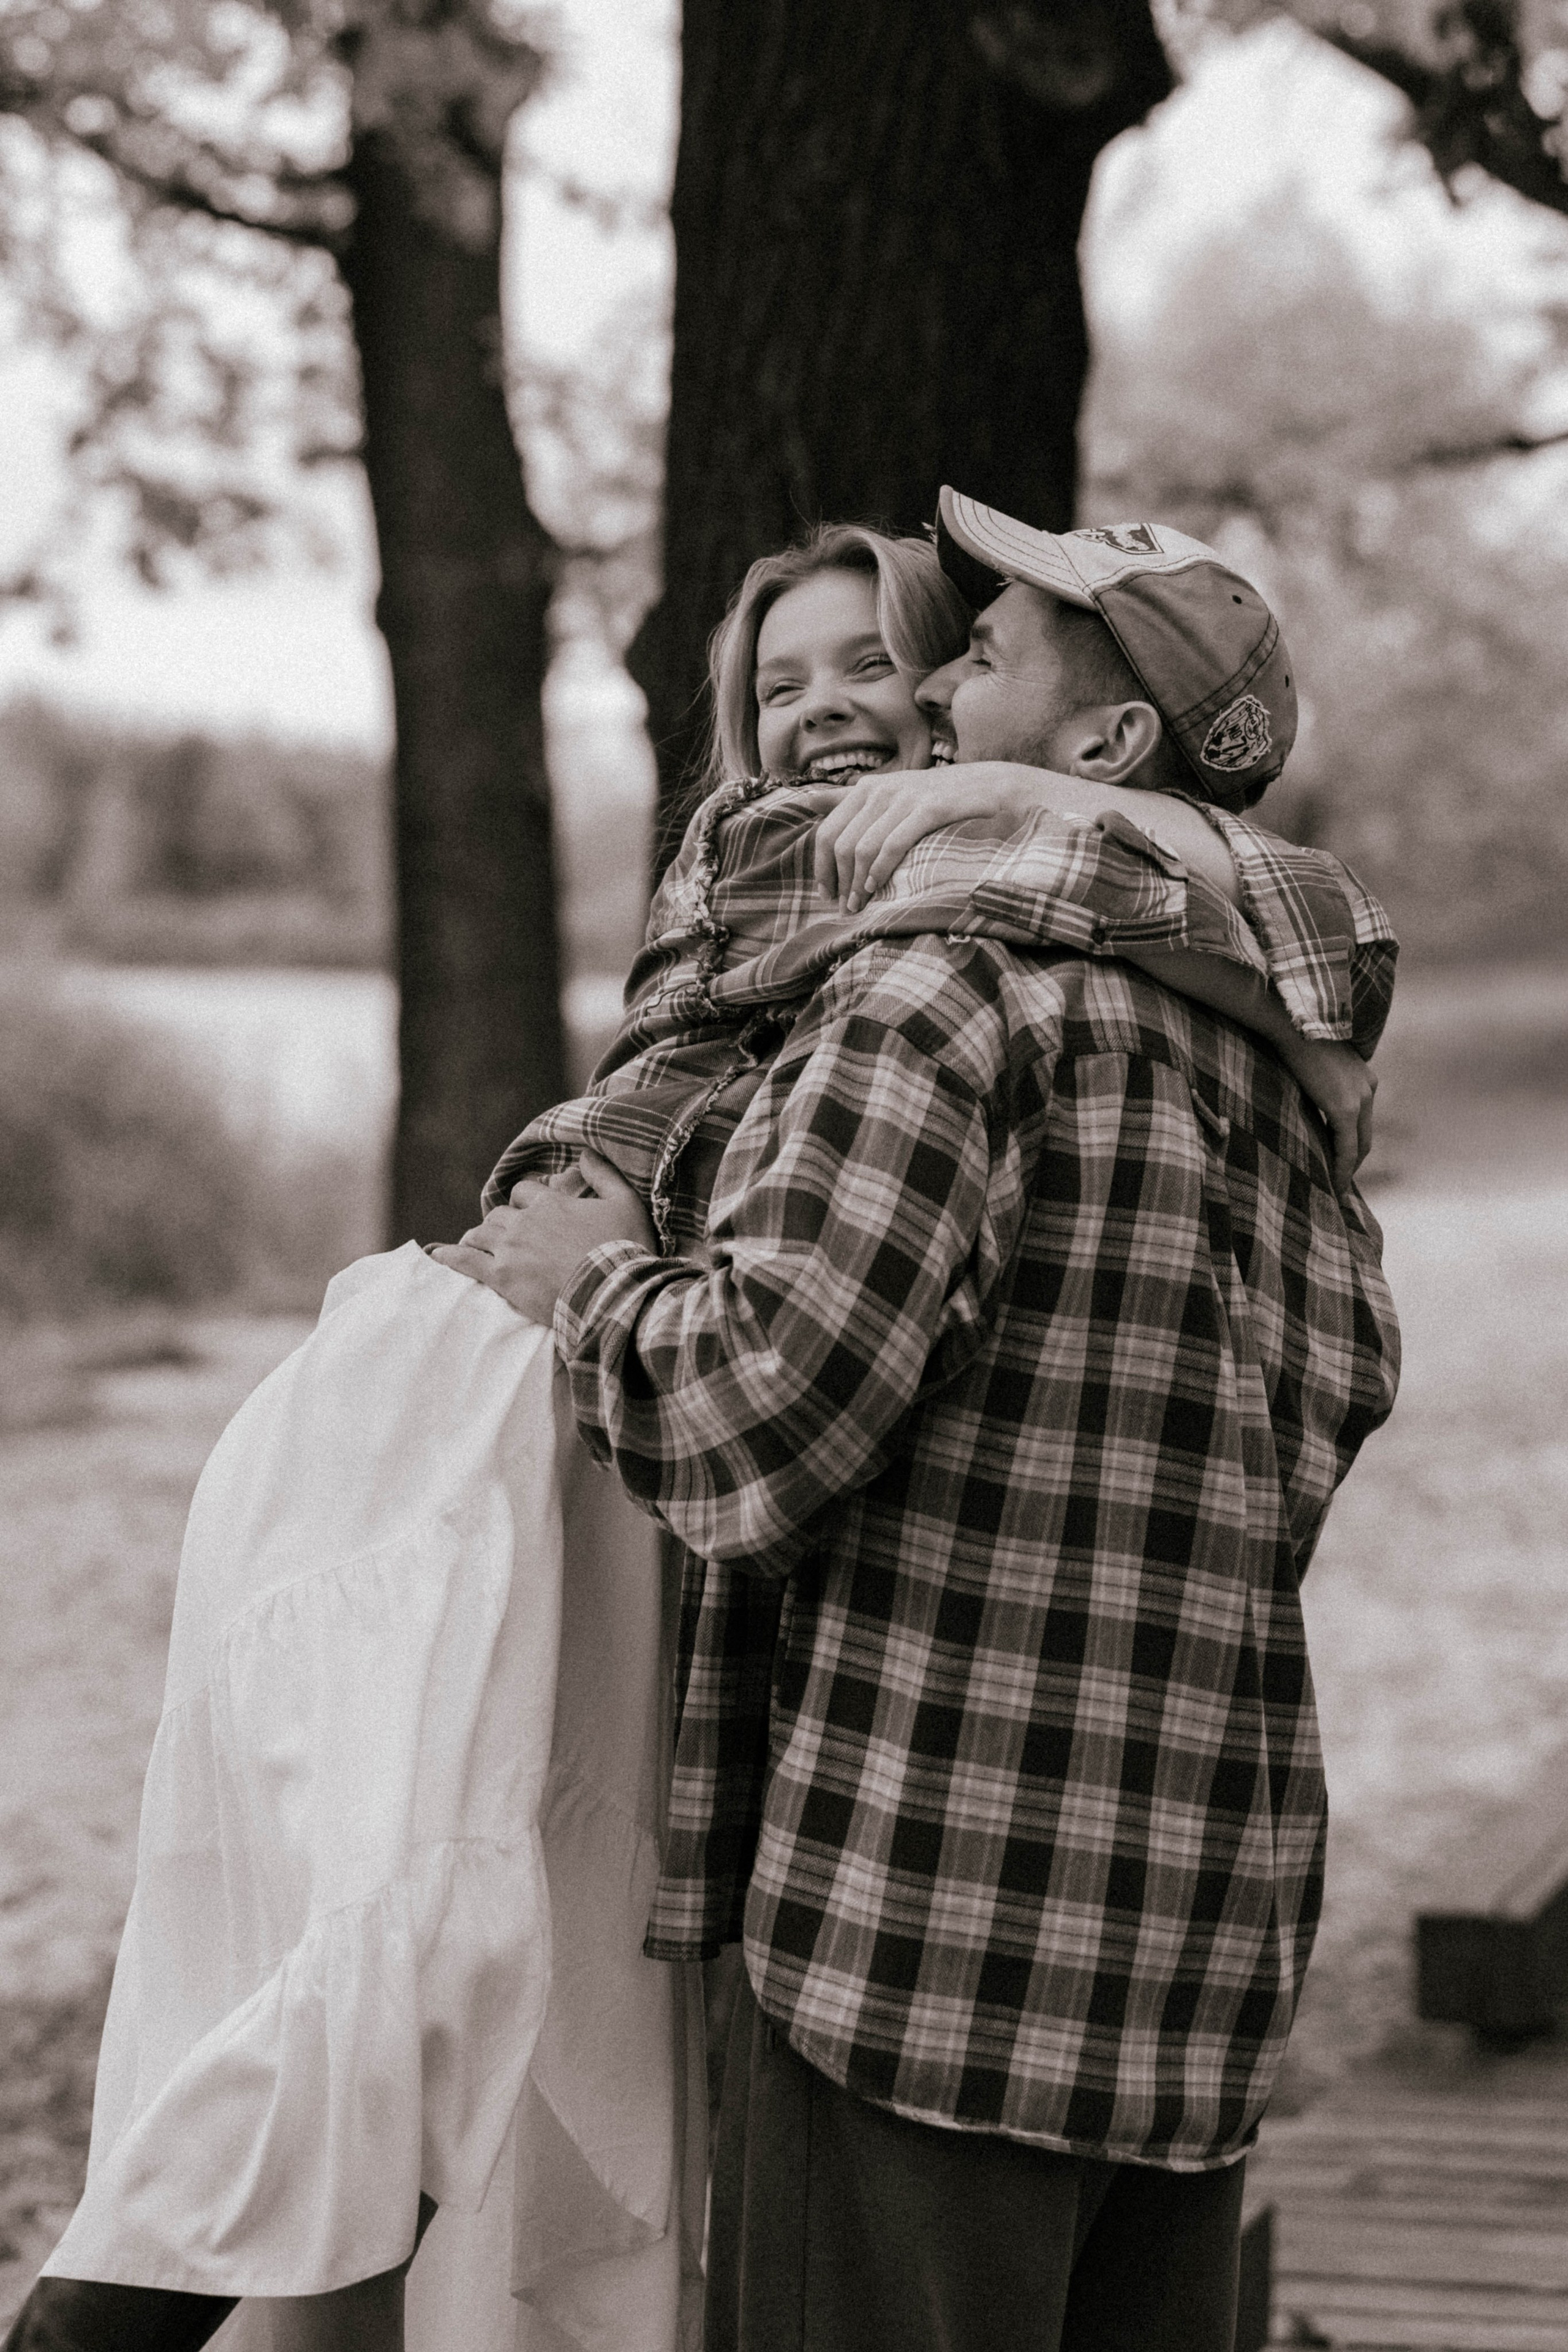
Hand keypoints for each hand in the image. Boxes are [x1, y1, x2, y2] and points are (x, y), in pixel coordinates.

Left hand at [429, 1151, 655, 1322]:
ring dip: (478, 1238)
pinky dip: (450, 1256)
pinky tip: (438, 1256)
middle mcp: (525, 1222)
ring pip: (480, 1234)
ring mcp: (510, 1250)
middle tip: (509, 1240)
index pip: (524, 1192)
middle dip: (501, 1224)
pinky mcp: (501, 1278)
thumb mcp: (626, 1203)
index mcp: (551, 1203)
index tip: (532, 1215)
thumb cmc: (625, 1249)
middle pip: (499, 1215)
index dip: (526, 1202)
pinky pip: (465, 1261)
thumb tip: (586, 1152)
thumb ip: (605, 1173)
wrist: (612, 1292)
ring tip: (478, 1247)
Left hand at [810, 762, 1059, 911]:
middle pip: (841, 843)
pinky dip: (880, 869)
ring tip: (860, 906)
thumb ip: (850, 800)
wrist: (992, 786)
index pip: (828, 831)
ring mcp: (905, 797)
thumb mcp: (892, 795)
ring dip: (857, 883)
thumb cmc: (939, 799)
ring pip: (863, 847)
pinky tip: (877, 887)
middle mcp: (881, 789)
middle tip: (845, 908)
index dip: (822, 867)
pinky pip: (893, 843)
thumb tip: (806, 802)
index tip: (827, 894)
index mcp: (867, 788)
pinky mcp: (930, 808)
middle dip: (839, 881)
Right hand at [1274, 1034, 1377, 1197]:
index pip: (1362, 1120)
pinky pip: (1346, 1148)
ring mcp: (1360, 1099)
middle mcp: (1368, 1088)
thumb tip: (1306, 1099)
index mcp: (1364, 1077)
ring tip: (1334, 1187)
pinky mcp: (1345, 1109)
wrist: (1292, 1023)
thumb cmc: (1294, 1037)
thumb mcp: (1314, 1063)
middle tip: (1338, 1181)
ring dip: (1348, 1168)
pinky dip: (1341, 1167)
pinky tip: (1332, 1182)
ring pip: (1359, 1145)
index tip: (1340, 1160)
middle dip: (1353, 1160)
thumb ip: (1319, 1084)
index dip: (1352, 1143)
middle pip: (1365, 1136)